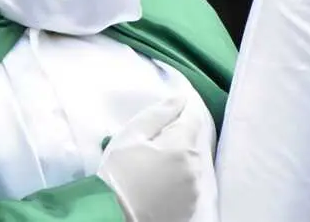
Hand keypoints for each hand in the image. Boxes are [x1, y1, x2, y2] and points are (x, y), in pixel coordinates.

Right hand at [97, 95, 204, 221]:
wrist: (114, 215)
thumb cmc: (118, 174)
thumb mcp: (131, 136)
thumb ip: (158, 114)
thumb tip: (181, 99)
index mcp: (183, 147)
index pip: (192, 117)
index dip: (178, 113)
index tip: (160, 119)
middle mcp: (196, 169)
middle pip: (192, 141)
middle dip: (175, 138)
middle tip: (147, 145)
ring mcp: (195, 191)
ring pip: (191, 164)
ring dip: (177, 159)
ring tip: (150, 167)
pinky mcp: (190, 209)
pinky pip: (188, 184)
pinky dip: (177, 180)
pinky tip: (156, 184)